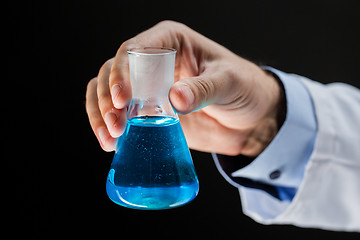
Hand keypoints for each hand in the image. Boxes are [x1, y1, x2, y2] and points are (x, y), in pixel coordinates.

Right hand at [85, 20, 282, 155]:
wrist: (251, 118)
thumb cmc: (245, 88)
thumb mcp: (230, 82)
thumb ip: (204, 88)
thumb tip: (175, 98)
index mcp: (171, 42)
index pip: (134, 50)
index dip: (121, 73)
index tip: (121, 100)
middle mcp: (153, 63)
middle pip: (111, 71)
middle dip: (106, 98)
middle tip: (115, 126)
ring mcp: (147, 88)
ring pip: (106, 92)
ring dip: (100, 115)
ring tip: (109, 139)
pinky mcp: (148, 112)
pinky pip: (119, 115)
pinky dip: (109, 127)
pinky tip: (112, 143)